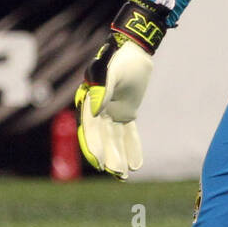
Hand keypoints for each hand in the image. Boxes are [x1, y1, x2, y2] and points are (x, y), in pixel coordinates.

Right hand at [75, 0, 169, 179]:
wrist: (135, 50)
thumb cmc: (120, 58)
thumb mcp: (112, 71)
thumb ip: (103, 89)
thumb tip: (94, 112)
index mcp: (90, 101)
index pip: (91, 128)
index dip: (94, 146)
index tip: (100, 162)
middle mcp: (98, 110)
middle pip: (103, 138)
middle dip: (109, 156)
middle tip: (117, 174)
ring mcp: (111, 113)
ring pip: (115, 139)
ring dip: (120, 156)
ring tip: (125, 176)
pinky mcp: (125, 113)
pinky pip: (128, 133)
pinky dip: (132, 147)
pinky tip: (136, 164)